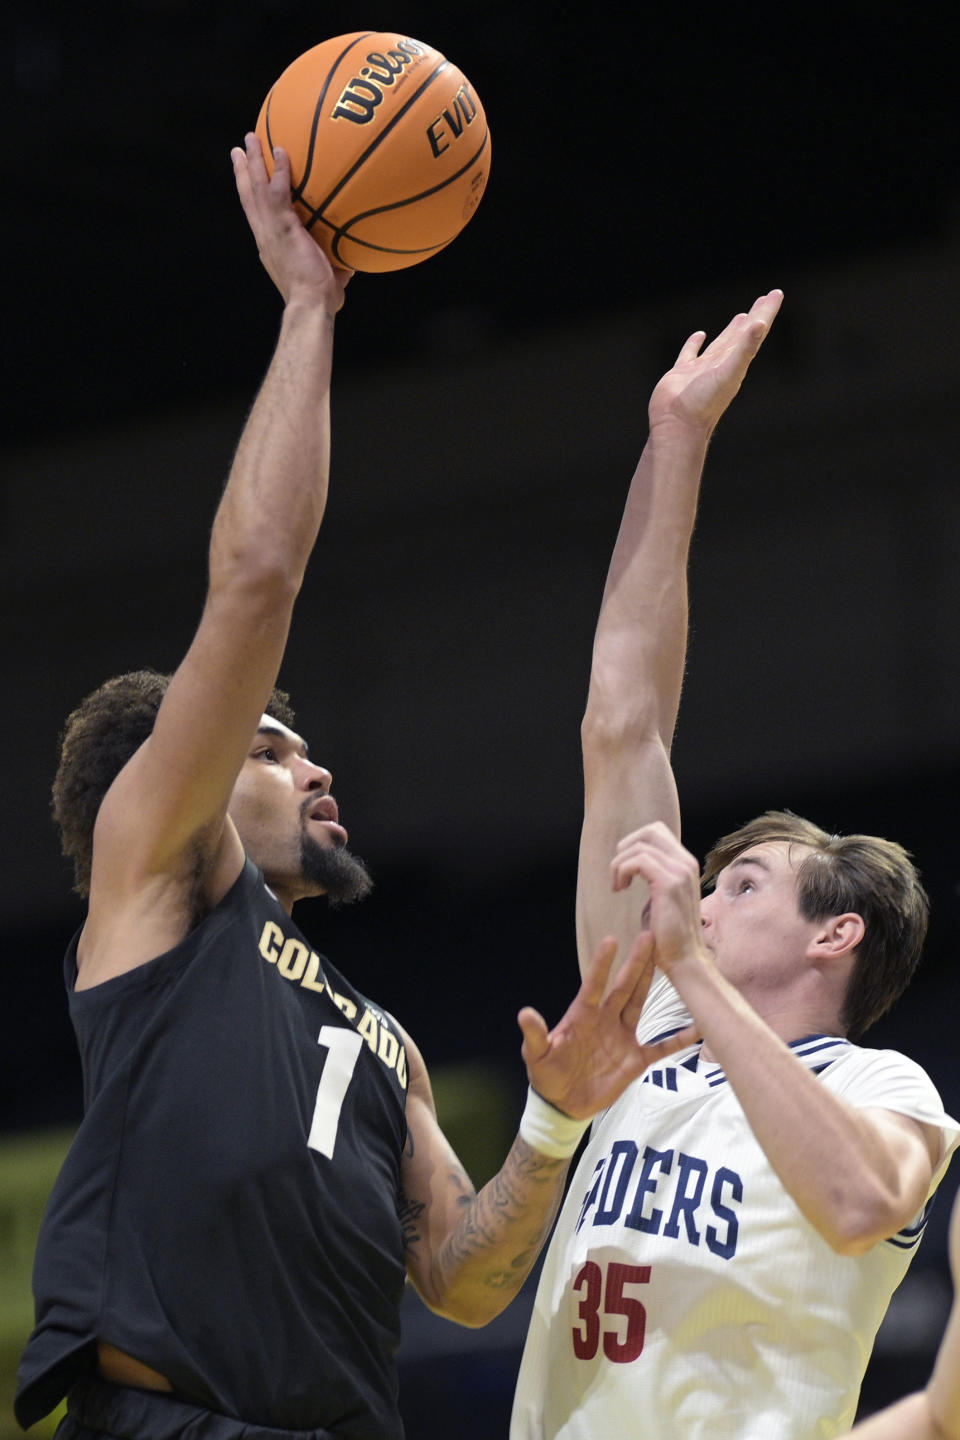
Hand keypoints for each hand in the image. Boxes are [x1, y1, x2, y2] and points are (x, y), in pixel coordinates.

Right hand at [231, 133, 351, 309]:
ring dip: (253, 161)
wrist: (311, 305)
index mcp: (270, 246)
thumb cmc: (319, 300)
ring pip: (255, 187)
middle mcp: (265, 235)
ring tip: (250, 137)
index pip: (256, 215)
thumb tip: (352, 264)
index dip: (250, 196)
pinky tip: (281, 149)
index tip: (246, 181)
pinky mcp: (283, 226)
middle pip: (248, 196)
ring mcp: (271, 229)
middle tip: (238, 150)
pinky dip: (280, 170)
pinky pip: (278, 192)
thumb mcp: (328, 279)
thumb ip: (336, 267)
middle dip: (243, 171)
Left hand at [517, 932, 696, 1119]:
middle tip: (650, 936)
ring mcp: (622, 1038)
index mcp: (582, 1016)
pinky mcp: (635, 1060)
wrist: (563, 1104)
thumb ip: (535, 1035)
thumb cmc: (546, 1075)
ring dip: (651, 985)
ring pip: (640, 1005)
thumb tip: (524, 1014)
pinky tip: (697, 1027)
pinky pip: (661, 1048)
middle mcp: (605, 1020)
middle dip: (636, 963)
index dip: (602, 965)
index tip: (612, 940)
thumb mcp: (536, 1055)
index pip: (594, 985)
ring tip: (669, 962)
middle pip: (624, 987)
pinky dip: (678, 1039)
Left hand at [610, 821, 706, 973]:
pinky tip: (620, 889)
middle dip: (626, 847)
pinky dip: (622, 871)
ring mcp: (680, 872)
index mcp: (685, 864)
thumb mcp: (661, 896)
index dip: (635, 842)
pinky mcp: (670, 884)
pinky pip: (638, 861)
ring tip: (618, 886)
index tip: (626, 868)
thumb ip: (654, 876)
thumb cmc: (668, 934)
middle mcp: (686, 863)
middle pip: (651, 831)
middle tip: (619, 873)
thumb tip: (636, 863)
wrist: (684, 959)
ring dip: (620, 864)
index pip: (657, 831)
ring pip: (640, 846)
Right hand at [648, 289, 782, 437]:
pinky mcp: (682, 373)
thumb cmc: (703, 404)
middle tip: (766, 298)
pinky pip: (691, 353)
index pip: (756, 332)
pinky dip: (695, 343)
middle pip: (743, 335)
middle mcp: (723, 365)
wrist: (677, 427)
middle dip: (755, 316)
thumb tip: (761, 324)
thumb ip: (745, 349)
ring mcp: (702, 369)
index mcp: (736, 363)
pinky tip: (700, 335)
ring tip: (741, 317)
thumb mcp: (728, 373)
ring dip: (732, 330)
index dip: (767, 312)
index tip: (776, 294)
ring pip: (721, 343)